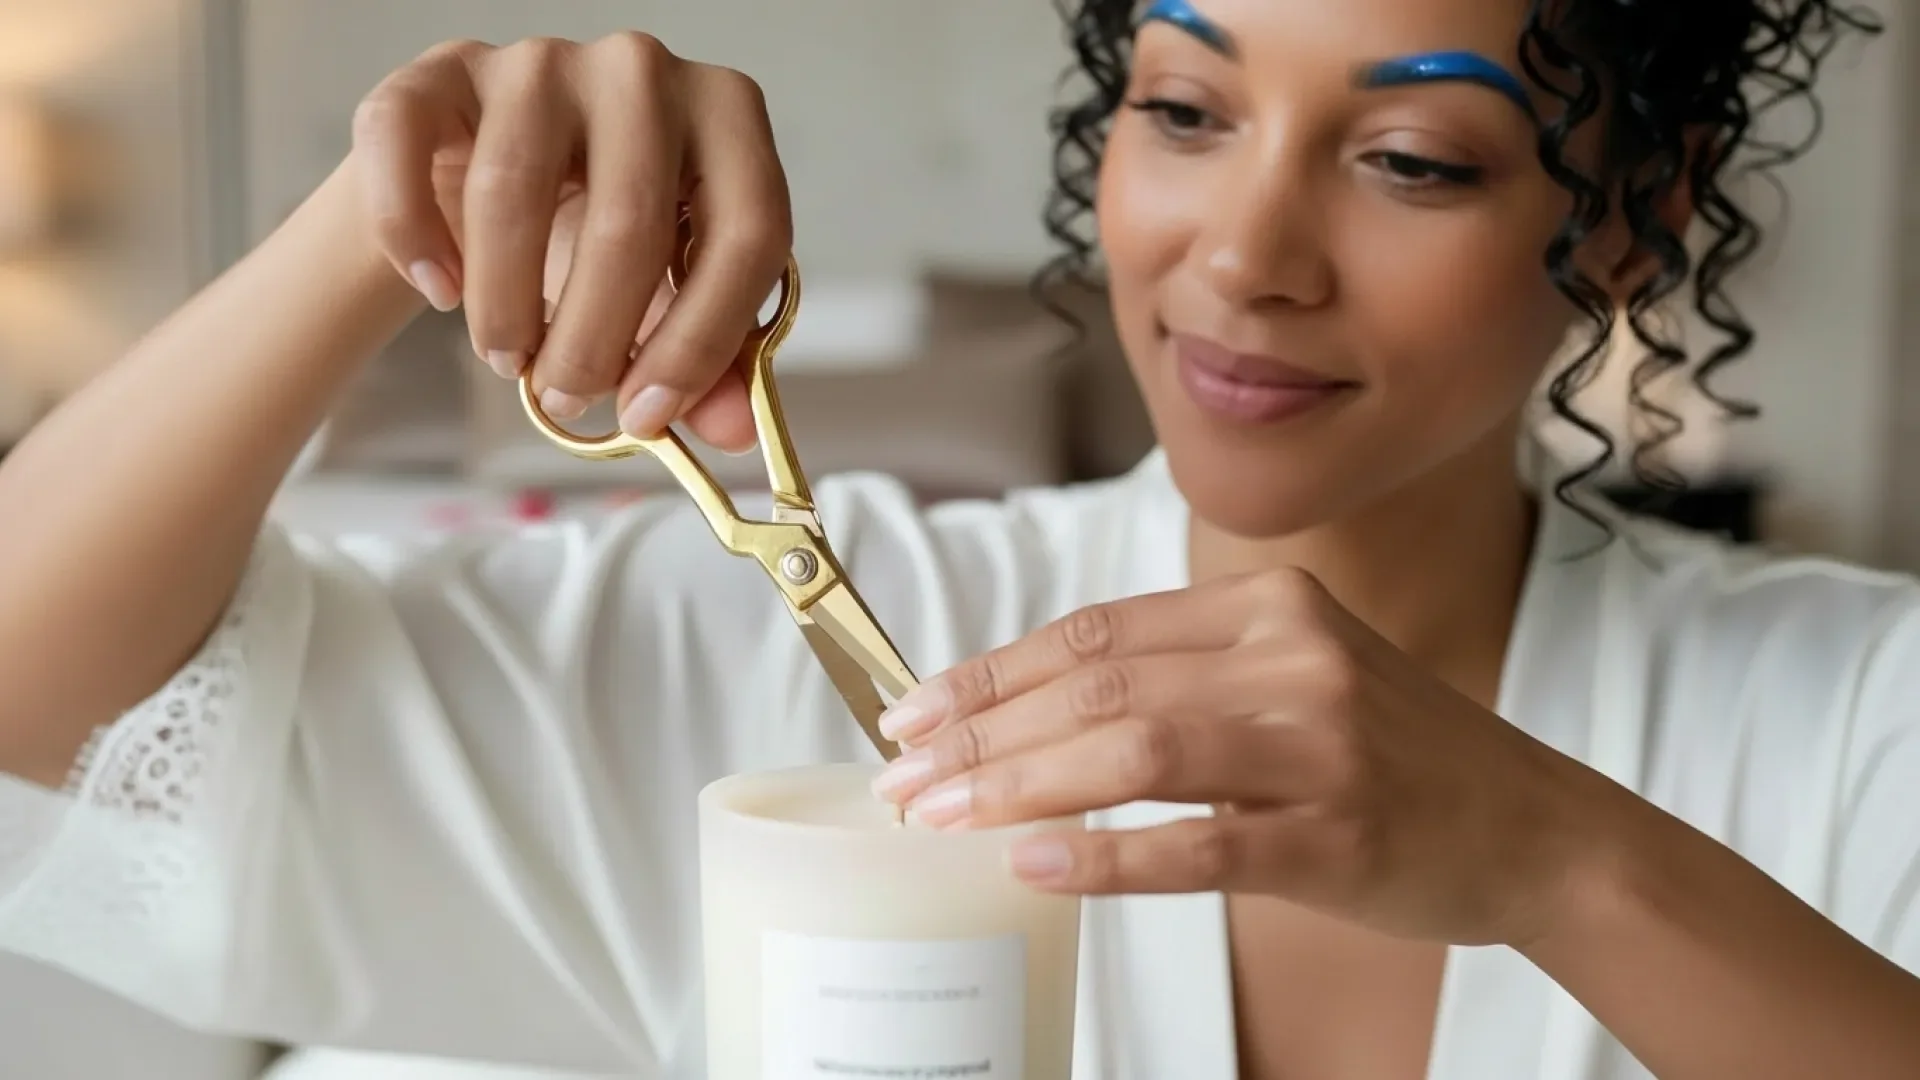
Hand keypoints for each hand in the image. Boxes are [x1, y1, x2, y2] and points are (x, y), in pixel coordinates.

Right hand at [348, 35, 794, 451]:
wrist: (487, 173)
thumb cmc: (596, 234)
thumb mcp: (668, 294)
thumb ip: (711, 362)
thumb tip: (731, 431)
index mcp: (729, 118)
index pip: (746, 232)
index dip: (700, 341)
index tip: (648, 415)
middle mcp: (642, 72)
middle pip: (629, 221)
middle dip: (593, 340)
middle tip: (566, 399)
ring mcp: (539, 62)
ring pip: (513, 192)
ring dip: (507, 305)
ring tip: (508, 360)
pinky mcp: (442, 71)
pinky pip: (409, 149)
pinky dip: (417, 238)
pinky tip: (441, 292)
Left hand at [870, 568, 1609, 946]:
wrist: (1537, 827)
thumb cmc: (1393, 755)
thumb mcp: (1294, 674)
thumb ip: (1182, 674)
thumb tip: (1033, 710)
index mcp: (1266, 605)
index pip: (1096, 631)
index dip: (993, 671)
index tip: (915, 710)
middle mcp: (1290, 653)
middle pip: (1098, 687)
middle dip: (982, 732)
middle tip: (902, 775)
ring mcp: (1319, 742)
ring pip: (1133, 752)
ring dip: (1018, 784)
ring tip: (939, 815)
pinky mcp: (1337, 831)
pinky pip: (1199, 842)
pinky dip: (1108, 855)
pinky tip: (1036, 864)